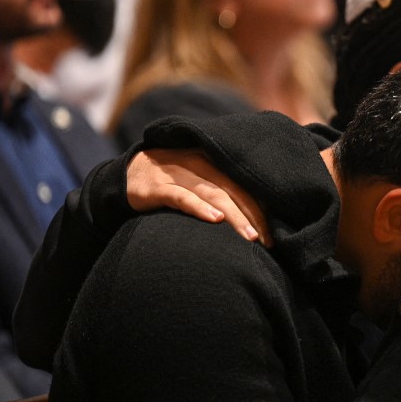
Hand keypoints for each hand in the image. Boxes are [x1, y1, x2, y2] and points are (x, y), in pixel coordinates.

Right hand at [126, 149, 270, 244]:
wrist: (126, 175)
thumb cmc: (172, 182)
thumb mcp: (199, 180)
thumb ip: (222, 191)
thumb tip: (256, 218)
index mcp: (213, 161)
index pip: (243, 184)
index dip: (260, 208)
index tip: (274, 233)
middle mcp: (198, 163)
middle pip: (233, 190)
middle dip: (253, 216)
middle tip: (268, 240)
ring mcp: (177, 173)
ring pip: (213, 193)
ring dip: (234, 215)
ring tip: (249, 236)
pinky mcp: (157, 187)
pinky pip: (181, 197)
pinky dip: (199, 207)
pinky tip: (214, 219)